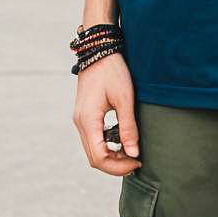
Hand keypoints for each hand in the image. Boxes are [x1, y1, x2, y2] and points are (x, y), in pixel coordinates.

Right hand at [72, 52, 142, 174]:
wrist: (99, 50)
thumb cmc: (112, 71)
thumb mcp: (125, 98)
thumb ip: (128, 127)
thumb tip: (133, 154)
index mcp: (88, 121)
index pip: (99, 157)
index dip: (119, 166)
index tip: (137, 162)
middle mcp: (80, 123)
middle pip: (94, 157)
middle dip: (115, 164)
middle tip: (136, 161)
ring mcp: (81, 120)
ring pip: (93, 149)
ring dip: (111, 156)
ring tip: (131, 151)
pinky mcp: (85, 115)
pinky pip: (93, 138)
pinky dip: (107, 145)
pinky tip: (122, 139)